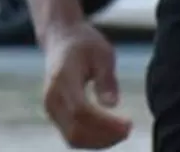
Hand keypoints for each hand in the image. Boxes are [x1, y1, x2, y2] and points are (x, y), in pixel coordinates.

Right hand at [41, 20, 132, 148]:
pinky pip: (72, 136)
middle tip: (128, 128)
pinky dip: (93, 139)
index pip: (81, 111)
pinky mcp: (55, 114)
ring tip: (122, 130)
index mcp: (62, 78)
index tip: (129, 123)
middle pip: (76, 130)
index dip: (106, 123)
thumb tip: (111, 105)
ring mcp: (50, 108)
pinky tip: (110, 130)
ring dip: (100, 141)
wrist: (60, 38)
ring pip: (74, 138)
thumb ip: (106, 79)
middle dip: (105, 136)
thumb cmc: (84, 44)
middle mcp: (52, 96)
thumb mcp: (102, 53)